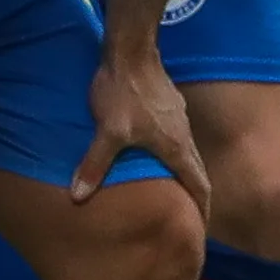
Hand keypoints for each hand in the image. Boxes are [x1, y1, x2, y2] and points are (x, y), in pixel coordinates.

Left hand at [77, 40, 212, 215]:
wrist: (130, 49)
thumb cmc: (122, 92)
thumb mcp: (108, 132)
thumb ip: (95, 165)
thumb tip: (78, 197)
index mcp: (177, 147)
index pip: (199, 186)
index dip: (201, 210)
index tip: (200, 229)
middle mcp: (184, 134)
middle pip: (196, 171)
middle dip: (194, 196)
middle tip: (187, 217)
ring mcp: (178, 117)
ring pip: (186, 153)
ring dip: (183, 173)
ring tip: (171, 190)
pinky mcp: (169, 104)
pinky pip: (176, 136)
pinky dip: (171, 153)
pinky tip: (154, 153)